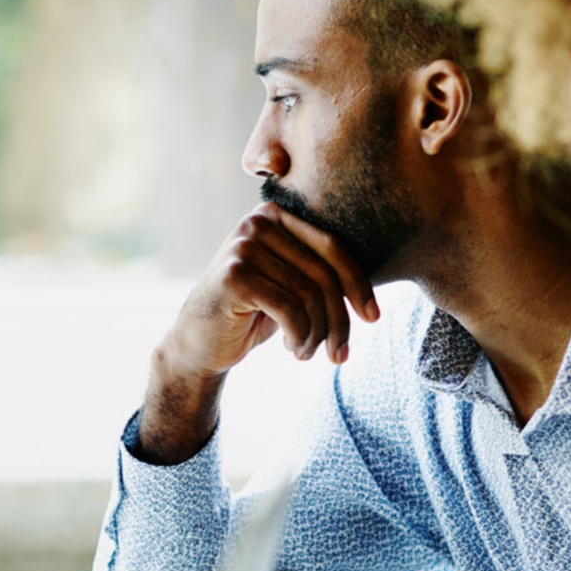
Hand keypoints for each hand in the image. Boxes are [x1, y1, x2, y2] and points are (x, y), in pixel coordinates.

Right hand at [136, 202, 379, 463]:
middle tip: (340, 354)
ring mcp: (243, 245)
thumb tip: (373, 302)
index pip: (334, 247)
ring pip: (310, 295)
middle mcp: (258, 221)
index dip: (359, 284)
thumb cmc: (253, 314)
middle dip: (339, 321)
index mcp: (277, 216)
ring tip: (307, 352)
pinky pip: (290, 309)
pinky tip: (291, 349)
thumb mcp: (292, 288)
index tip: (373, 318)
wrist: (198, 344)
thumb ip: (322, 277)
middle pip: (324, 273)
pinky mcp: (234, 274)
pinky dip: (300, 337)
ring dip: (317, 335)